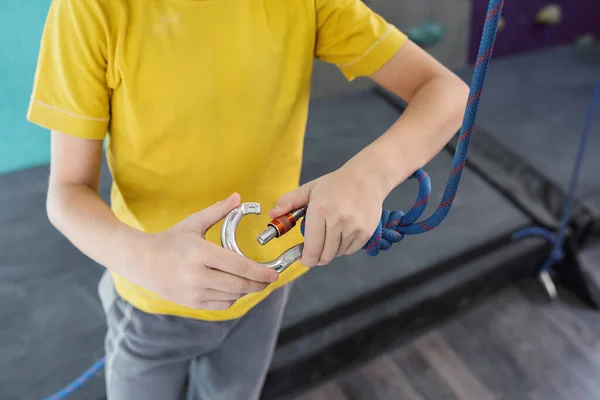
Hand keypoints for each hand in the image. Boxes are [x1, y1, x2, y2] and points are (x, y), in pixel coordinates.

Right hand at [132, 193, 278, 309]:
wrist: (142, 262)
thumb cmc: (171, 240)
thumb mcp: (194, 223)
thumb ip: (219, 211)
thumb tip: (239, 197)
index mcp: (201, 254)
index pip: (239, 266)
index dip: (260, 272)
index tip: (274, 274)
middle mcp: (198, 276)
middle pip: (239, 285)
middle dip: (259, 284)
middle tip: (269, 280)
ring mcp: (194, 292)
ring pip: (232, 296)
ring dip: (246, 290)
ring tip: (252, 282)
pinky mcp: (192, 304)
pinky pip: (221, 305)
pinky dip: (232, 297)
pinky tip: (234, 288)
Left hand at [270, 165, 386, 266]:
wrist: (367, 178)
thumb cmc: (335, 184)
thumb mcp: (309, 189)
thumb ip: (289, 202)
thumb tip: (272, 215)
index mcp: (320, 210)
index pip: (312, 247)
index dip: (307, 259)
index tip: (304, 259)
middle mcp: (338, 220)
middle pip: (325, 255)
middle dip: (318, 257)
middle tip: (316, 249)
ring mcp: (353, 228)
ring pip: (337, 254)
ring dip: (331, 251)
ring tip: (331, 235)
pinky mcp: (366, 232)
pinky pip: (350, 250)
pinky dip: (344, 247)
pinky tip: (343, 234)